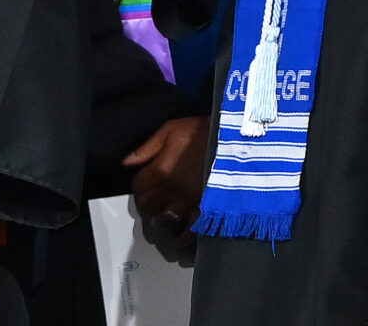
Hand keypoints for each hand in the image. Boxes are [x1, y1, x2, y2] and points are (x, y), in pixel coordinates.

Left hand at [124, 117, 205, 249]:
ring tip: (171, 213)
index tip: (149, 183)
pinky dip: (184, 237)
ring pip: (165, 223)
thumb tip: (127, 162)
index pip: (138, 187)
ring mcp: (190, 205)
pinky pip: (189, 235)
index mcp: (161, 170)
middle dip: (151, 203)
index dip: (142, 185)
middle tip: (159, 198)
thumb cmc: (207, 133)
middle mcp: (172, 191)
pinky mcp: (207, 215)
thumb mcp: (173, 129)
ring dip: (165, 220)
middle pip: (148, 207)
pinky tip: (184, 232)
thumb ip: (148, 147)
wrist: (240, 143)